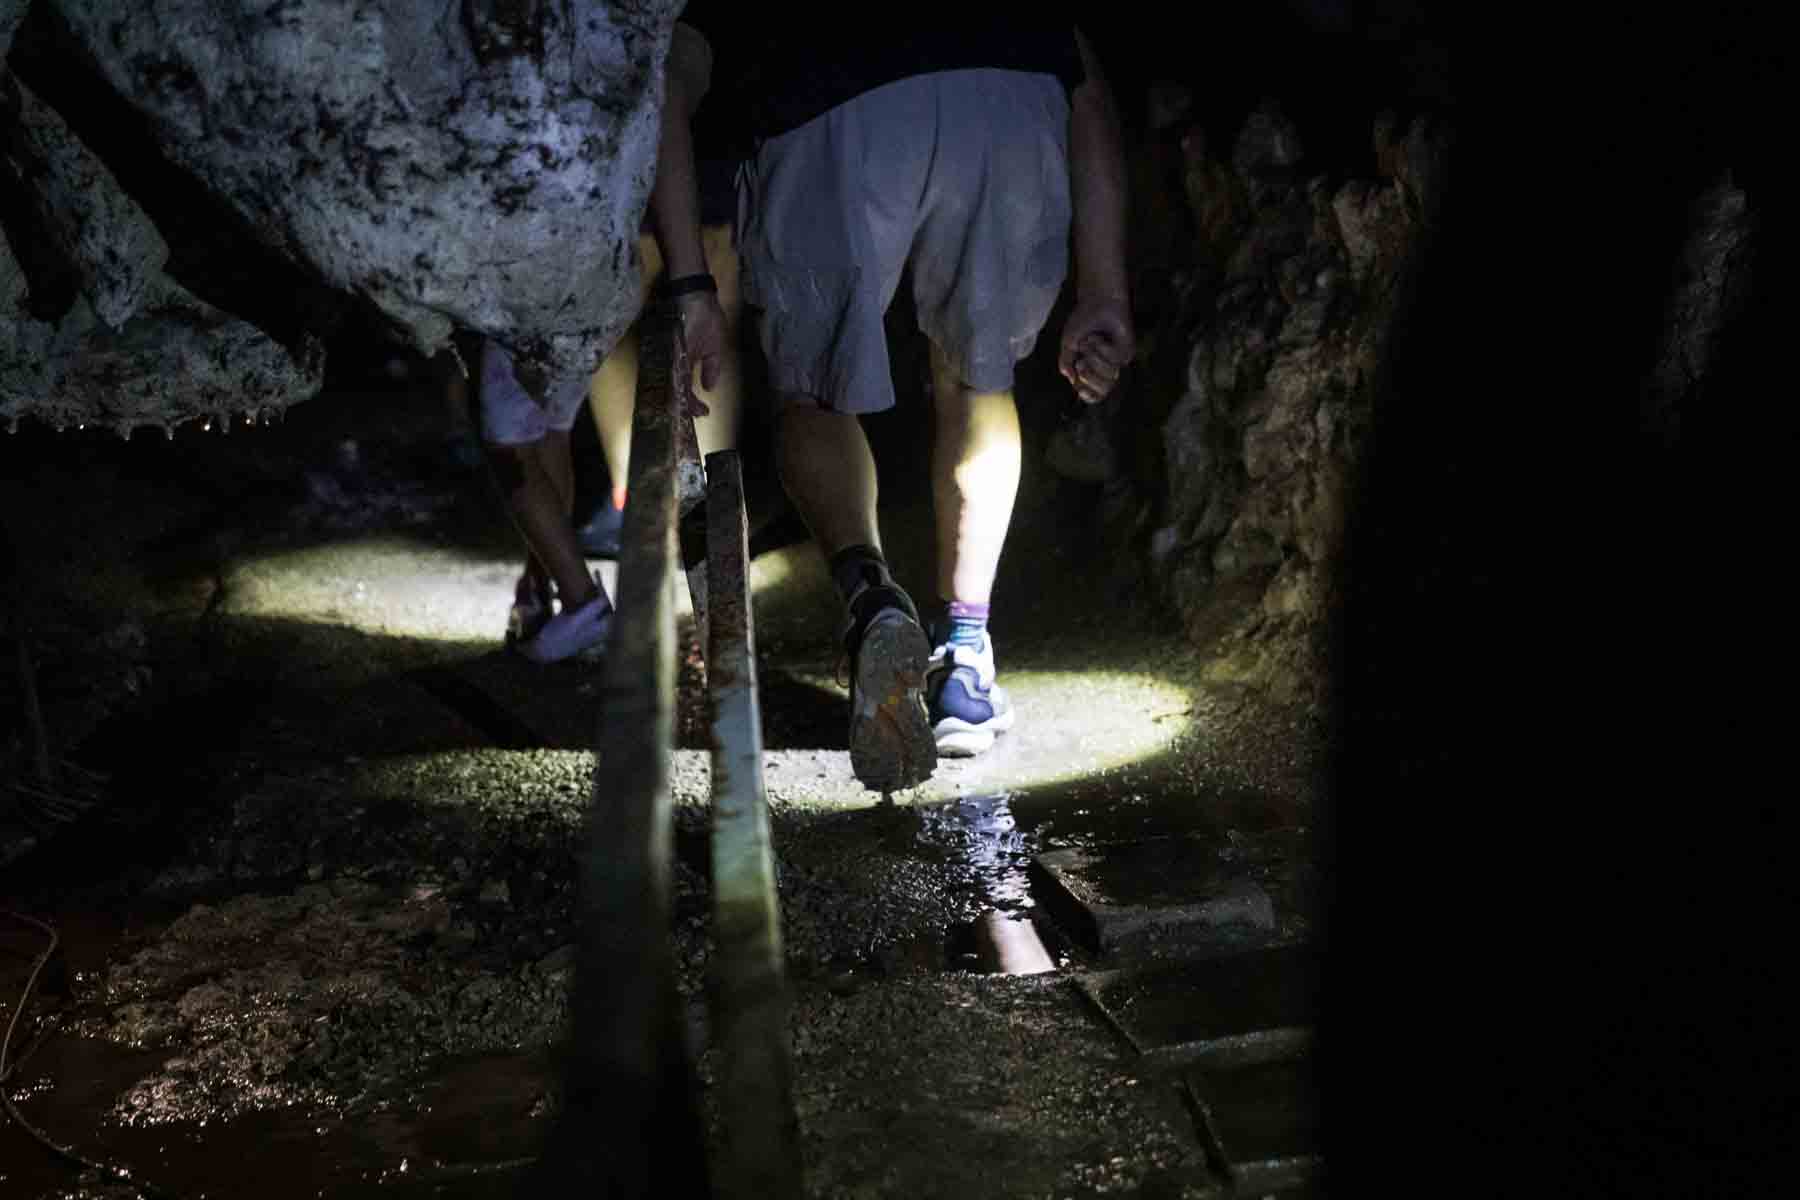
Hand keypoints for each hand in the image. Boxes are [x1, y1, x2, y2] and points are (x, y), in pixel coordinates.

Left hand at [674, 291, 724, 418]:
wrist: (696, 294)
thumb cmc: (705, 316)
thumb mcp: (713, 347)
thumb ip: (711, 368)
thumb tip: (710, 388)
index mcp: (687, 362)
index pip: (687, 388)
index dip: (694, 403)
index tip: (704, 412)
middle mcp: (677, 361)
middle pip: (678, 390)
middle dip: (687, 406)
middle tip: (698, 415)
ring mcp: (674, 356)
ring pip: (673, 384)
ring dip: (680, 401)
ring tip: (688, 412)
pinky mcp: (673, 348)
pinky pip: (673, 371)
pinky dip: (677, 385)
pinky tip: (680, 396)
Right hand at [1058, 293, 1134, 404]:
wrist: (1096, 302)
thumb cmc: (1082, 321)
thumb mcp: (1068, 345)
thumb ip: (1067, 364)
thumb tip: (1072, 381)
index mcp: (1091, 370)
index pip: (1094, 394)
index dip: (1088, 396)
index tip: (1080, 389)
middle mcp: (1105, 368)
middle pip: (1103, 391)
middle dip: (1090, 378)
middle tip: (1081, 363)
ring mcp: (1117, 361)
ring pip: (1110, 377)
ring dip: (1095, 359)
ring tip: (1088, 342)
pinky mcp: (1127, 351)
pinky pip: (1115, 360)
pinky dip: (1102, 349)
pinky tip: (1098, 337)